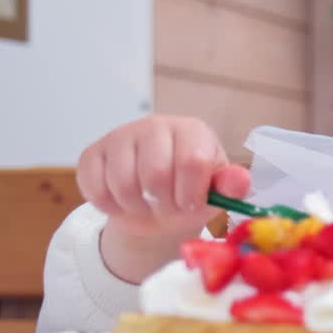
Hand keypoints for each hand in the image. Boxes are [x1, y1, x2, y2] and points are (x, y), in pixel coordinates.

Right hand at [76, 115, 249, 281]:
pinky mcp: (92, 153)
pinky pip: (94, 186)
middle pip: (155, 173)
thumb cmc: (191, 193)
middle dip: (163, 203)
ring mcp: (120, 136)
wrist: (155, 205)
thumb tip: (239, 181)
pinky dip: (109, 206)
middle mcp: (155, 125)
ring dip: (136, 207)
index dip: (191, 194)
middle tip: (167, 207)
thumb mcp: (216, 192)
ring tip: (147, 206)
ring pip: (122, 182)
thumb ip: (230, 186)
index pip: (193, 161)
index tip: (190, 205)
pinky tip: (122, 203)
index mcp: (192, 131)